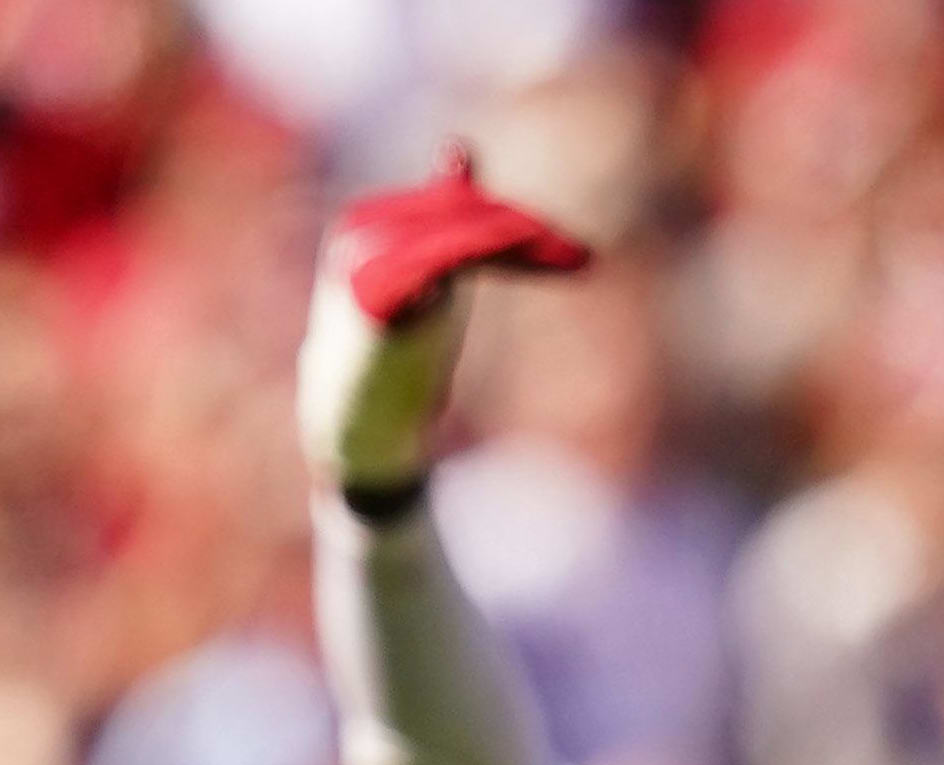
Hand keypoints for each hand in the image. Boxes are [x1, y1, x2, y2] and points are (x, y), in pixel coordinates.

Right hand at [297, 147, 588, 501]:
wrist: (356, 428)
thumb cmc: (394, 358)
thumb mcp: (427, 282)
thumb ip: (446, 225)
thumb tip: (461, 150)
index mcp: (373, 220)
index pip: (458, 202)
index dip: (514, 220)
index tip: (571, 252)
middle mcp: (362, 229)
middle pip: (461, 211)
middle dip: (525, 231)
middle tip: (582, 257)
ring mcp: (362, 258)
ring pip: (457, 229)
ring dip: (522, 243)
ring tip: (576, 261)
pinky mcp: (370, 294)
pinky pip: (439, 254)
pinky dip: (491, 250)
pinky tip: (538, 258)